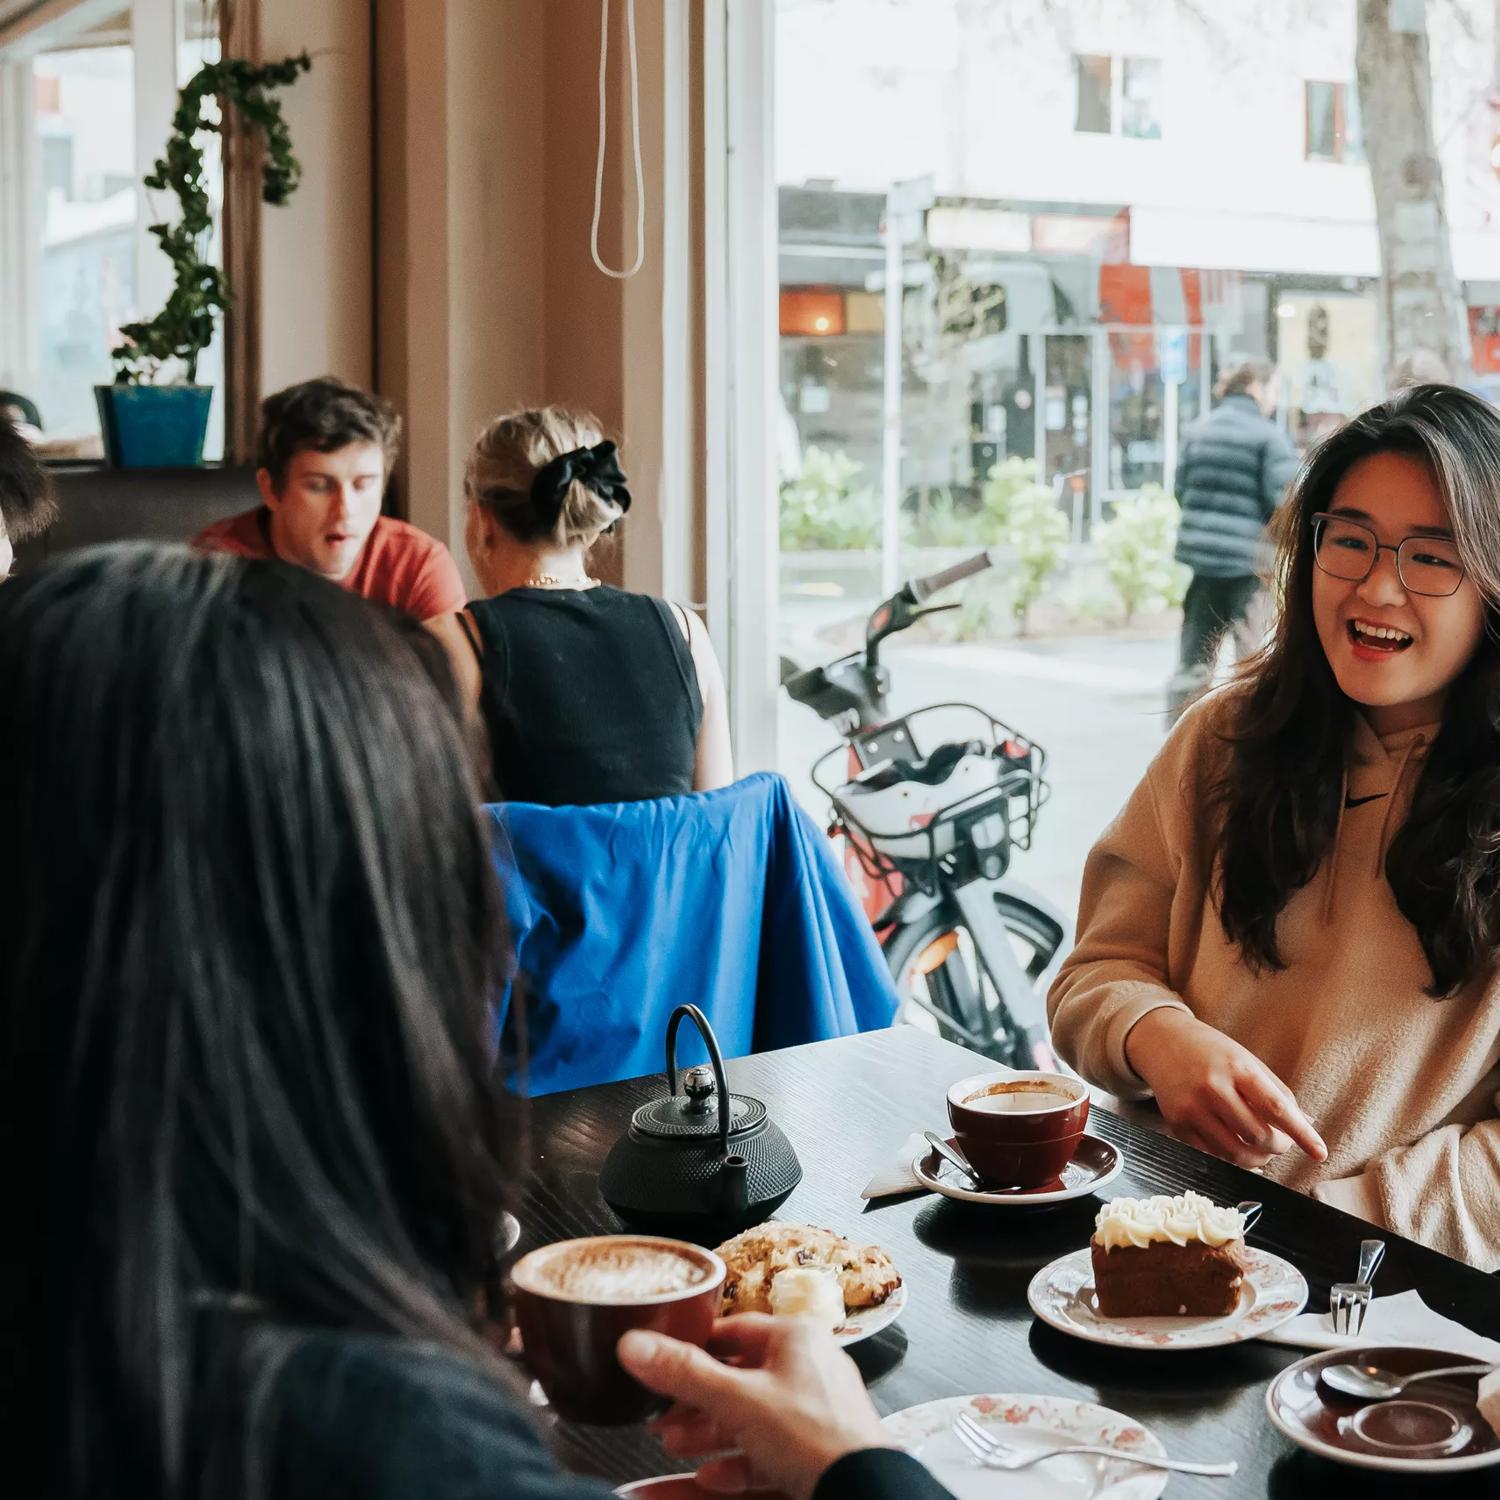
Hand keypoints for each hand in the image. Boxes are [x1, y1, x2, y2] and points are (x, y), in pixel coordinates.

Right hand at [617, 1315, 892, 1498]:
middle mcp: (809, 1368)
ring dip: (709, 1434)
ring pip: (751, 1418)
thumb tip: (633, 1343)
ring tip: (674, 1447)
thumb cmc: (813, 1436)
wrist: (862, 1491)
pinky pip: (769, 1453)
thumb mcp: (738, 1399)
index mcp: (795, 1339)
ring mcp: (816, 1413)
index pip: (734, 1330)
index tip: (663, 1364)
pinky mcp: (818, 1453)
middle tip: (662, 1418)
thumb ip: (684, 1373)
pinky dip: (736, 1463)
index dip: (695, 1348)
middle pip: (739, 1379)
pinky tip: (709, 1478)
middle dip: (695, 1403)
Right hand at [1125, 1008, 1326, 1169]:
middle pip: (1257, 1136)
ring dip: (1257, 1159)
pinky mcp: (1177, 1124)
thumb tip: (1307, 1124)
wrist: (1162, 1042)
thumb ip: (1277, 1093)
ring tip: (1262, 1150)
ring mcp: (1191, 1108)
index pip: (1276, 1108)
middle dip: (1278, 1147)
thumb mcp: (1248, 1061)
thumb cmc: (1212, 1051)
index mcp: (1236, 1068)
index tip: (1320, 1152)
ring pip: (1235, 1152)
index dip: (1301, 1134)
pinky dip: (1232, 1160)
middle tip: (1283, 1143)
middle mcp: (1212, 1088)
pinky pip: (1212, 1155)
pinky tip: (1241, 1152)